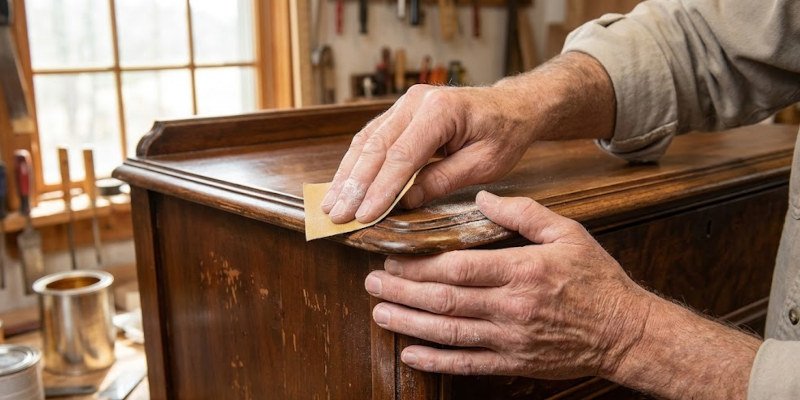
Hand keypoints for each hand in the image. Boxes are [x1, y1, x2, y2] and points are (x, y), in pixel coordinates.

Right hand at [321, 84, 535, 223]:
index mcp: (441, 111)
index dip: (380, 189)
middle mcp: (416, 101)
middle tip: (337, 216)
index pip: (402, 156)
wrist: (510, 108)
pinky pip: (371, 138)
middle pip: (376, 147)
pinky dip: (355, 164)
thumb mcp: (483, 165)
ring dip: (347, 176)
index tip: (364, 217)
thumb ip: (443, 180)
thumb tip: (405, 203)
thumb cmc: (502, 135)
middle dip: (354, 185)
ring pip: (366, 141)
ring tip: (331, 206)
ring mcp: (404, 104)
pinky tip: (343, 186)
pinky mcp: (399, 112)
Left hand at [364, 191, 651, 378]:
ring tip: (380, 313)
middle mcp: (512, 307)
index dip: (420, 265)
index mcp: (522, 271)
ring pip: (450, 332)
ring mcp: (511, 339)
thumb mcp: (568, 233)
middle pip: (445, 299)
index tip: (394, 257)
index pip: (459, 267)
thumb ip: (524, 213)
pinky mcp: (514, 363)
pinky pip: (469, 364)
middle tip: (372, 283)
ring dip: (410, 324)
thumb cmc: (597, 280)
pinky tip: (412, 354)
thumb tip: (483, 196)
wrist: (626, 332)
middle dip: (403, 291)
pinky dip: (437, 361)